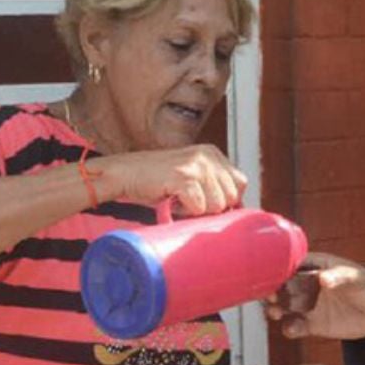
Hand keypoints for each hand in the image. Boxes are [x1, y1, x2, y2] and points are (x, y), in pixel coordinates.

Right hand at [97, 144, 247, 214]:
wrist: (124, 174)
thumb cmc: (157, 181)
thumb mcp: (192, 177)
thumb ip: (214, 186)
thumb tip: (238, 210)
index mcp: (213, 153)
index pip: (241, 183)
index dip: (226, 199)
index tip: (205, 201)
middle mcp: (208, 155)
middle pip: (231, 197)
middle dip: (211, 207)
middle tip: (188, 200)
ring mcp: (196, 165)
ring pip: (217, 205)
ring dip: (197, 210)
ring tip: (179, 199)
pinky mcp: (183, 176)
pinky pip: (199, 207)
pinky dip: (185, 211)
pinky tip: (172, 200)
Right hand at [265, 253, 364, 340]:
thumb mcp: (356, 278)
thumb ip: (339, 277)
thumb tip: (323, 277)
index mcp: (316, 266)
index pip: (293, 265)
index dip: (280, 270)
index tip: (271, 276)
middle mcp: (307, 284)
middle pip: (283, 286)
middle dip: (274, 291)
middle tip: (269, 296)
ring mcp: (308, 304)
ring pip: (284, 306)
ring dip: (276, 309)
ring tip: (275, 313)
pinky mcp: (313, 324)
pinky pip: (296, 326)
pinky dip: (290, 328)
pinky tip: (291, 329)